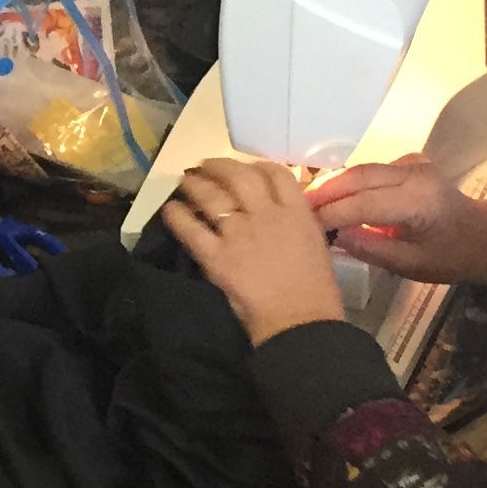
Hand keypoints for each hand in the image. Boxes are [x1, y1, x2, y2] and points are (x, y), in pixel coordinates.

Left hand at [159, 158, 346, 342]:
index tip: (247, 167)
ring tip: (185, 180)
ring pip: (212, 196)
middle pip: (239, 176)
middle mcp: (266, 214)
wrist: (301, 322)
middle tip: (205, 165)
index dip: (258, 166)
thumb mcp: (315, 244)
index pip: (276, 174)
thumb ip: (296, 223)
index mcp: (296, 212)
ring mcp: (239, 233)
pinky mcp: (217, 256)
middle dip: (219, 166)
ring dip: (195, 184)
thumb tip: (279, 212)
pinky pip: (191, 229)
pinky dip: (177, 216)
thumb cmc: (316, 290)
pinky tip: (170, 209)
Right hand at [305, 156, 486, 288]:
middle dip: (325, 190)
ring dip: (334, 183)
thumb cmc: (449, 256)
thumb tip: (333, 235)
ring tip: (307, 202)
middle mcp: (416, 174)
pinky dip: (349, 181)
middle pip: (359, 176)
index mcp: (419, 202)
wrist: (483, 236)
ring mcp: (414, 164)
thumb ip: (370, 248)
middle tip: (295, 206)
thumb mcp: (409, 265)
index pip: (364, 203)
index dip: (331, 212)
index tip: (304, 224)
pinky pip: (372, 169)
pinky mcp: (410, 162)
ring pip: (363, 169)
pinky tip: (332, 195)